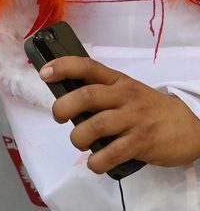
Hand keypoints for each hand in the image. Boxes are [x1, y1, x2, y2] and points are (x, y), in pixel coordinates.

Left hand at [40, 56, 199, 171]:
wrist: (188, 126)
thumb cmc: (148, 108)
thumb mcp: (126, 90)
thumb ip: (102, 91)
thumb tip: (66, 98)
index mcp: (117, 80)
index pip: (88, 66)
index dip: (63, 67)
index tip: (44, 73)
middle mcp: (124, 96)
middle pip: (87, 96)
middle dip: (64, 107)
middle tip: (58, 116)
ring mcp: (133, 119)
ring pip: (96, 126)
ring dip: (78, 137)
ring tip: (78, 142)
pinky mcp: (141, 143)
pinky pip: (113, 153)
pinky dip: (97, 161)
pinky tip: (94, 162)